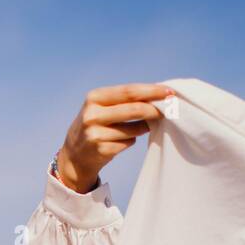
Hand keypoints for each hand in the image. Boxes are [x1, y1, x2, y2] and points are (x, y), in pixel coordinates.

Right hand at [56, 82, 172, 192]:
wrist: (74, 154)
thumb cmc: (97, 124)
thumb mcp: (102, 107)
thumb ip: (125, 100)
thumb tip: (158, 96)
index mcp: (94, 98)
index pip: (129, 91)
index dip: (151, 91)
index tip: (169, 92)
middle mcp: (92, 115)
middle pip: (133, 109)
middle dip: (154, 109)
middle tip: (167, 110)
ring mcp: (95, 134)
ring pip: (134, 129)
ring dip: (143, 128)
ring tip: (141, 127)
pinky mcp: (101, 150)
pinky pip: (128, 143)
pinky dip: (131, 140)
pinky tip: (121, 141)